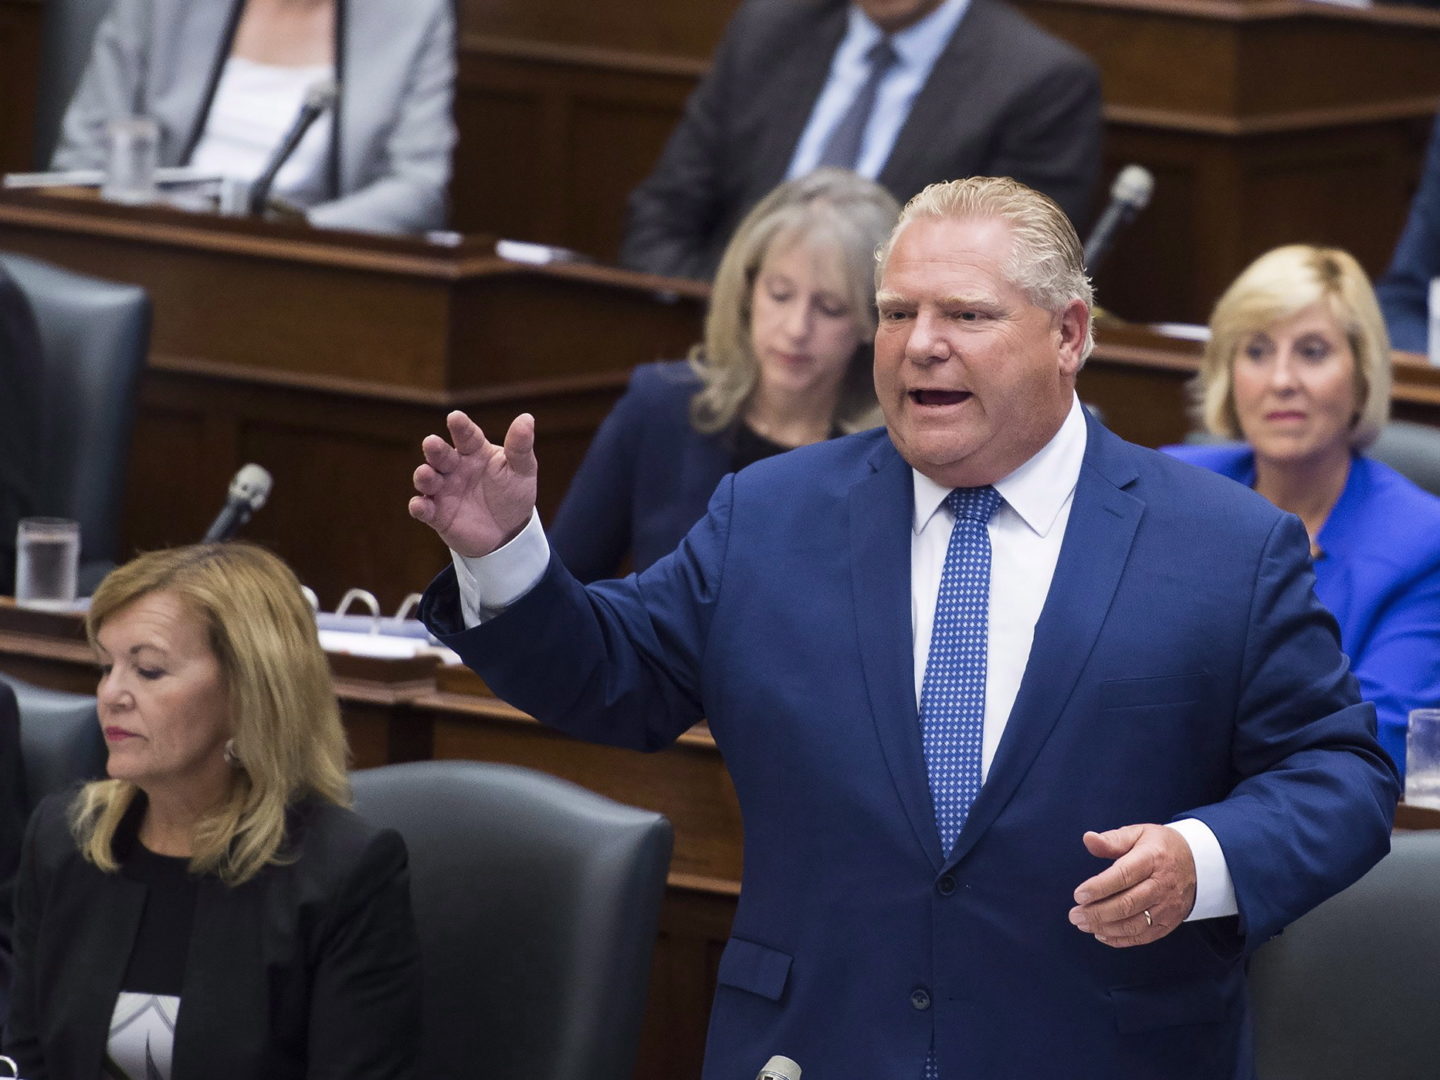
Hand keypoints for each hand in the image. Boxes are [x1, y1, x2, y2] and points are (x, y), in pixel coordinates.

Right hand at [409, 411, 536, 557]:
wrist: (509, 532)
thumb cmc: (513, 493)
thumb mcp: (522, 470)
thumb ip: (520, 447)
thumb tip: (527, 418)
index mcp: (475, 451)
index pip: (467, 435)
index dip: (460, 426)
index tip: (455, 417)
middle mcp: (455, 467)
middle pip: (441, 454)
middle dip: (434, 449)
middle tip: (431, 443)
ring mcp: (444, 490)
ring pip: (427, 479)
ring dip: (424, 476)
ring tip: (426, 474)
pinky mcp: (437, 515)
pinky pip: (424, 509)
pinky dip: (419, 507)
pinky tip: (419, 506)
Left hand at [1068, 824, 1195, 946]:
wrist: (1198, 863)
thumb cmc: (1160, 846)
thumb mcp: (1138, 833)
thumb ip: (1112, 839)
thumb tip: (1087, 838)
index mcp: (1152, 859)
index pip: (1123, 876)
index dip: (1099, 887)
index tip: (1078, 895)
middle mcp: (1162, 885)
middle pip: (1128, 904)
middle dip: (1097, 913)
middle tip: (1074, 915)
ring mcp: (1168, 907)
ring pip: (1135, 924)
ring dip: (1105, 928)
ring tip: (1083, 924)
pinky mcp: (1169, 922)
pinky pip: (1144, 936)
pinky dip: (1120, 939)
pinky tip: (1101, 934)